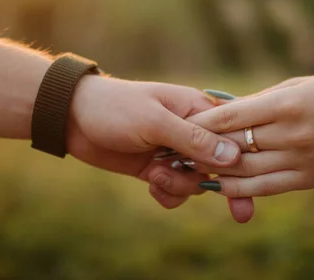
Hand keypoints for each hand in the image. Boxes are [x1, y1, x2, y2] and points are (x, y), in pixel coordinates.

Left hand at [66, 75, 241, 208]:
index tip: (240, 184)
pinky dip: (167, 194)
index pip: (234, 136)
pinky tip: (150, 184)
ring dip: (179, 187)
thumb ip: (193, 139)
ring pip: (196, 182)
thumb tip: (234, 156)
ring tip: (156, 176)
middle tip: (225, 205)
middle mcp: (191, 131)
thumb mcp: (154, 121)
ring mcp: (174, 152)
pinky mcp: (158, 168)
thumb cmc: (115, 108)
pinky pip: (176, 191)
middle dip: (210, 182)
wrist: (73, 118)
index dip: (241, 161)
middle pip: (219, 165)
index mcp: (198, 110)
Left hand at [187, 74, 313, 196]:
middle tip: (177, 148)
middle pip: (234, 145)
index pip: (232, 116)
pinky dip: (237, 188)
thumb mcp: (295, 85)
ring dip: (213, 169)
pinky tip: (218, 184)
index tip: (179, 123)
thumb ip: (258, 101)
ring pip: (244, 170)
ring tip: (191, 166)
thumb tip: (220, 109)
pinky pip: (264, 188)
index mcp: (287, 104)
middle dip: (201, 147)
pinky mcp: (307, 179)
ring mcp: (301, 159)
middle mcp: (292, 133)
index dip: (201, 122)